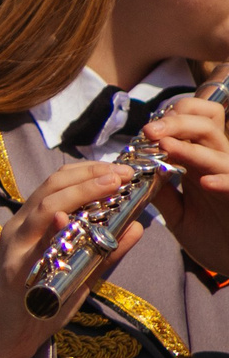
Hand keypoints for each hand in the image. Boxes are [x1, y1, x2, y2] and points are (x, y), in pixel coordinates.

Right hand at [0, 156, 138, 357]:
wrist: (2, 338)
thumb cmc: (38, 304)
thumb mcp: (74, 271)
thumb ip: (103, 250)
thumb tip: (136, 226)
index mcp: (30, 225)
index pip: (56, 185)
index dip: (89, 171)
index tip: (120, 168)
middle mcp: (19, 231)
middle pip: (50, 189)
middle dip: (90, 176)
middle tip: (123, 173)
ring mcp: (16, 249)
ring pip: (43, 207)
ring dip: (79, 192)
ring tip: (112, 184)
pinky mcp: (16, 271)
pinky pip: (36, 244)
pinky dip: (56, 227)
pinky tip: (74, 218)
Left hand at [145, 95, 228, 279]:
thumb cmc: (213, 238)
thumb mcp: (178, 215)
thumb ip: (162, 193)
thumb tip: (136, 174)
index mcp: (201, 164)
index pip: (192, 124)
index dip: (171, 119)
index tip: (144, 130)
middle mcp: (219, 165)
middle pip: (206, 126)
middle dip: (177, 122)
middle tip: (149, 131)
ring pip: (219, 152)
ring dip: (192, 148)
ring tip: (166, 146)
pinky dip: (224, 180)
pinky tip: (204, 182)